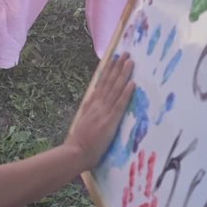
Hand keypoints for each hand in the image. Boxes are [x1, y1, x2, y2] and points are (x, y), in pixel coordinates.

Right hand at [65, 52, 134, 169]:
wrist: (74, 153)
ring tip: (130, 62)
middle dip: (117, 66)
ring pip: (115, 89)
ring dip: (123, 74)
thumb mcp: (83, 121)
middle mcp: (97, 104)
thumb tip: (92, 101)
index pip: (101, 83)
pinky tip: (132, 83)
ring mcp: (103, 112)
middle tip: (125, 53)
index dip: (108, 70)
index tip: (114, 59)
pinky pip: (120, 105)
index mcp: (91, 104)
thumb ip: (89, 110)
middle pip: (109, 82)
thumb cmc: (79, 142)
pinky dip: (126, 93)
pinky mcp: (109, 121)